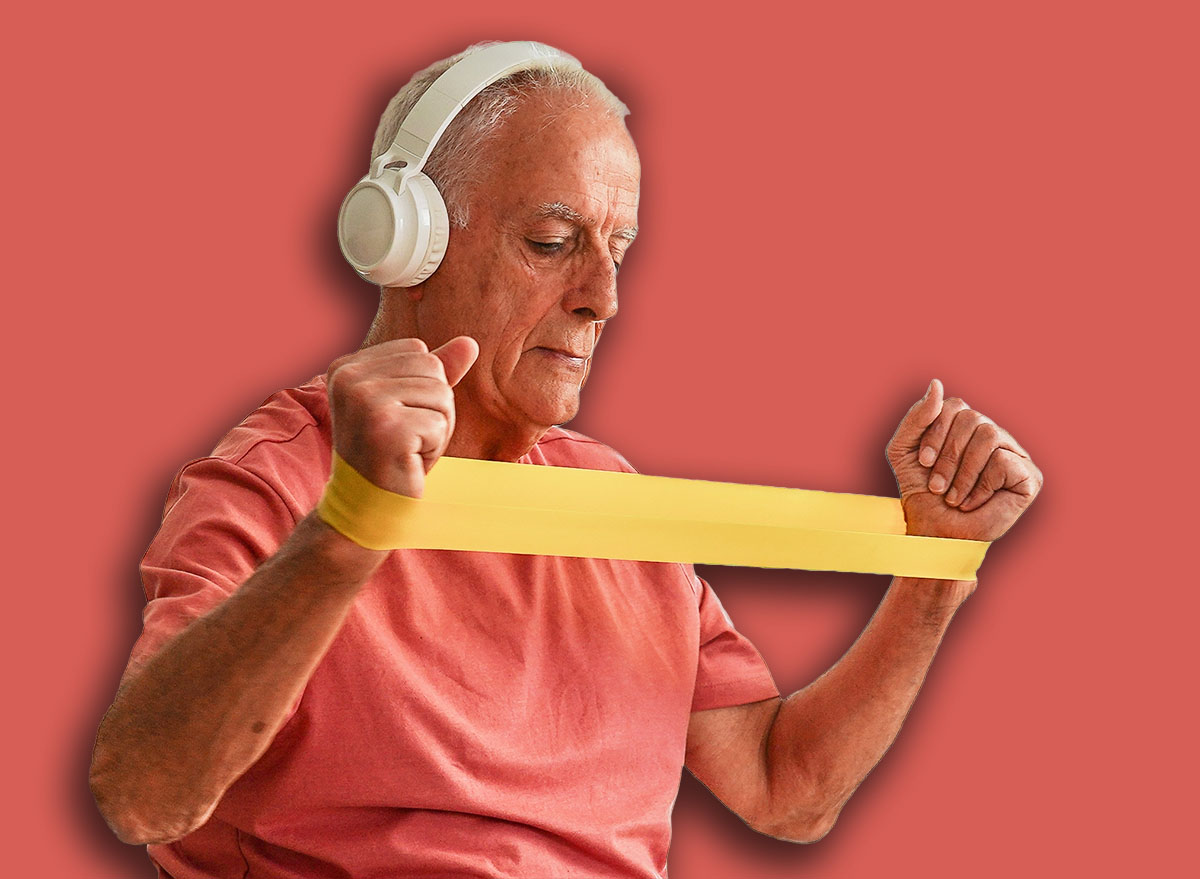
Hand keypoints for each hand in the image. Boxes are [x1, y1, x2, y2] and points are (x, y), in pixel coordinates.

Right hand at [326, 336, 478, 497]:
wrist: (368, 509)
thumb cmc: (394, 455)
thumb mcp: (413, 405)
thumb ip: (437, 371)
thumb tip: (470, 342)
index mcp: (347, 366)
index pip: (420, 351)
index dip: (424, 389)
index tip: (398, 420)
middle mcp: (349, 378)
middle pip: (433, 368)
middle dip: (435, 407)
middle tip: (407, 438)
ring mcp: (364, 401)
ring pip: (441, 394)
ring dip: (437, 428)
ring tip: (408, 449)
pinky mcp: (384, 427)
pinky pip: (440, 423)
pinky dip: (434, 447)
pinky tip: (409, 462)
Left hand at [886, 379, 1041, 541]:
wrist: (935, 533)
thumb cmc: (920, 493)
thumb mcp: (904, 450)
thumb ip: (917, 417)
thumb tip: (937, 384)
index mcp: (966, 425)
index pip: (954, 406)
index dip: (935, 432)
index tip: (922, 463)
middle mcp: (993, 434)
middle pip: (972, 418)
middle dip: (948, 455)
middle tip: (936, 486)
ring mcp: (1014, 454)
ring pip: (989, 435)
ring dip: (963, 471)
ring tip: (953, 497)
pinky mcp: (1029, 477)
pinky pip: (1005, 461)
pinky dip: (981, 485)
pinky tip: (973, 503)